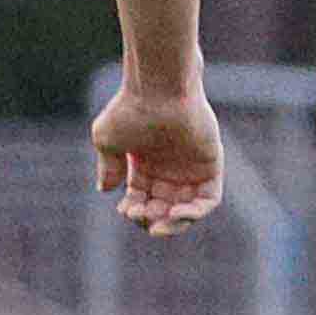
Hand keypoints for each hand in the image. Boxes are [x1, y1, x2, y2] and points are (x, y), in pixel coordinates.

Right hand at [92, 80, 223, 237]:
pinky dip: (195, 212)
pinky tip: (177, 213)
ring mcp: (191, 168)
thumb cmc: (130, 110)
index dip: (134, 210)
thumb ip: (108, 167)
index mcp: (145, 164)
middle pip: (164, 208)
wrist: (159, 90)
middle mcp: (169, 168)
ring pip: (187, 209)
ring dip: (174, 222)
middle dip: (152, 219)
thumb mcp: (108, 140)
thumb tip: (105, 190)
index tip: (125, 210)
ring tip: (159, 224)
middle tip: (142, 218)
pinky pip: (208, 199)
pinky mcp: (211, 165)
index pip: (142, 199)